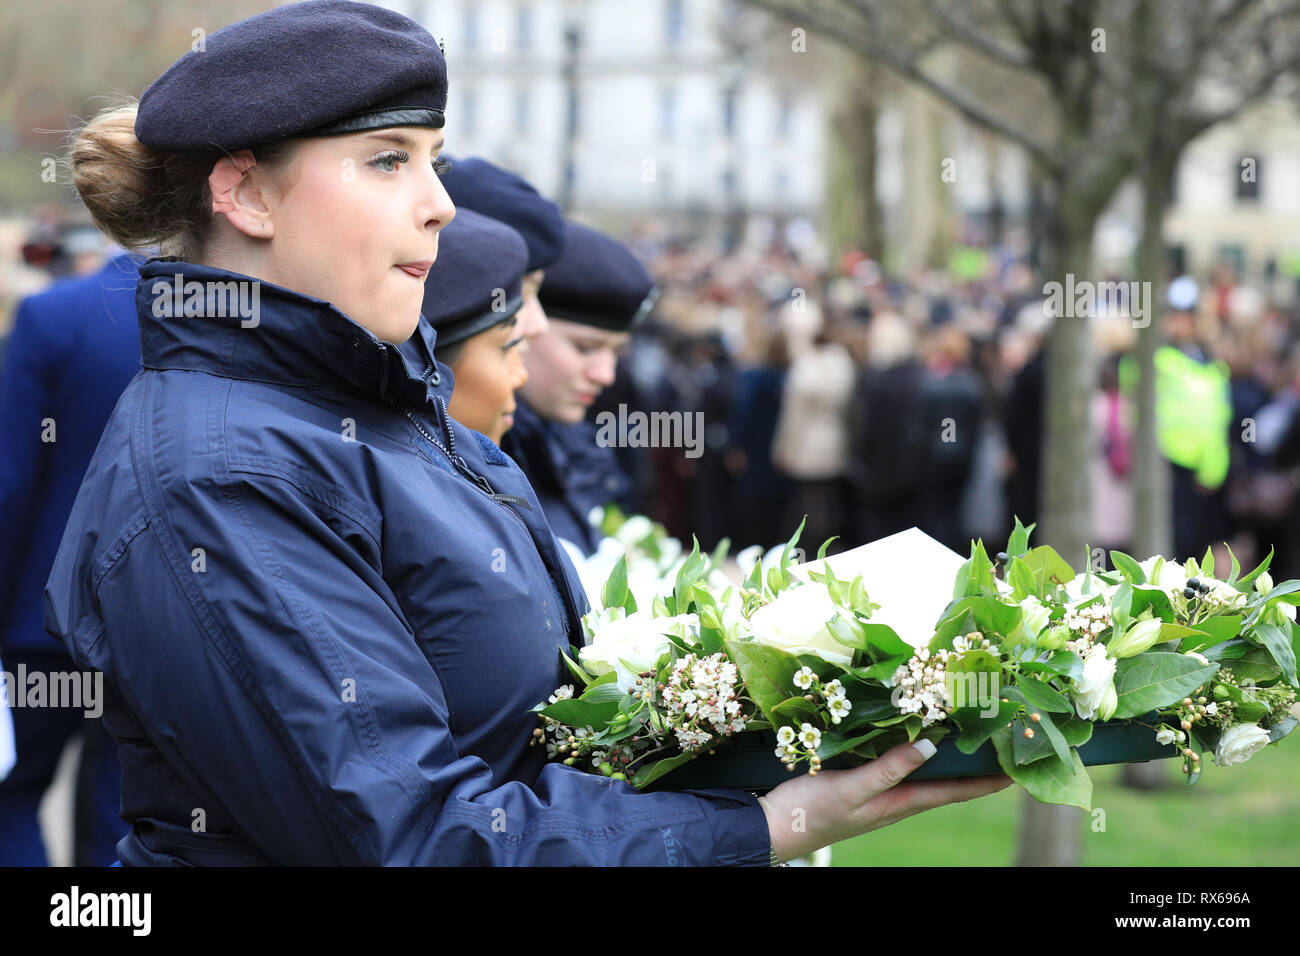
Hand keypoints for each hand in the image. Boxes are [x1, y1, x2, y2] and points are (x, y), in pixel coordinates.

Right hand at [757, 740, 1012, 860]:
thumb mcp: (851, 789)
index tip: (1017, 771)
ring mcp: (877, 793)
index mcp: (898, 803)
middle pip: (944, 783)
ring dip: (947, 760)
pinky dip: (915, 753)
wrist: (773, 827)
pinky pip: (898, 767)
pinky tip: (913, 739)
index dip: (985, 782)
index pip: (953, 791)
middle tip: (998, 745)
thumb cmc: (811, 811)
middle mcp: (894, 799)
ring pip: (922, 775)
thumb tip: (931, 745)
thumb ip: (889, 768)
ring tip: (968, 739)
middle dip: (972, 767)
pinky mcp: (859, 784)